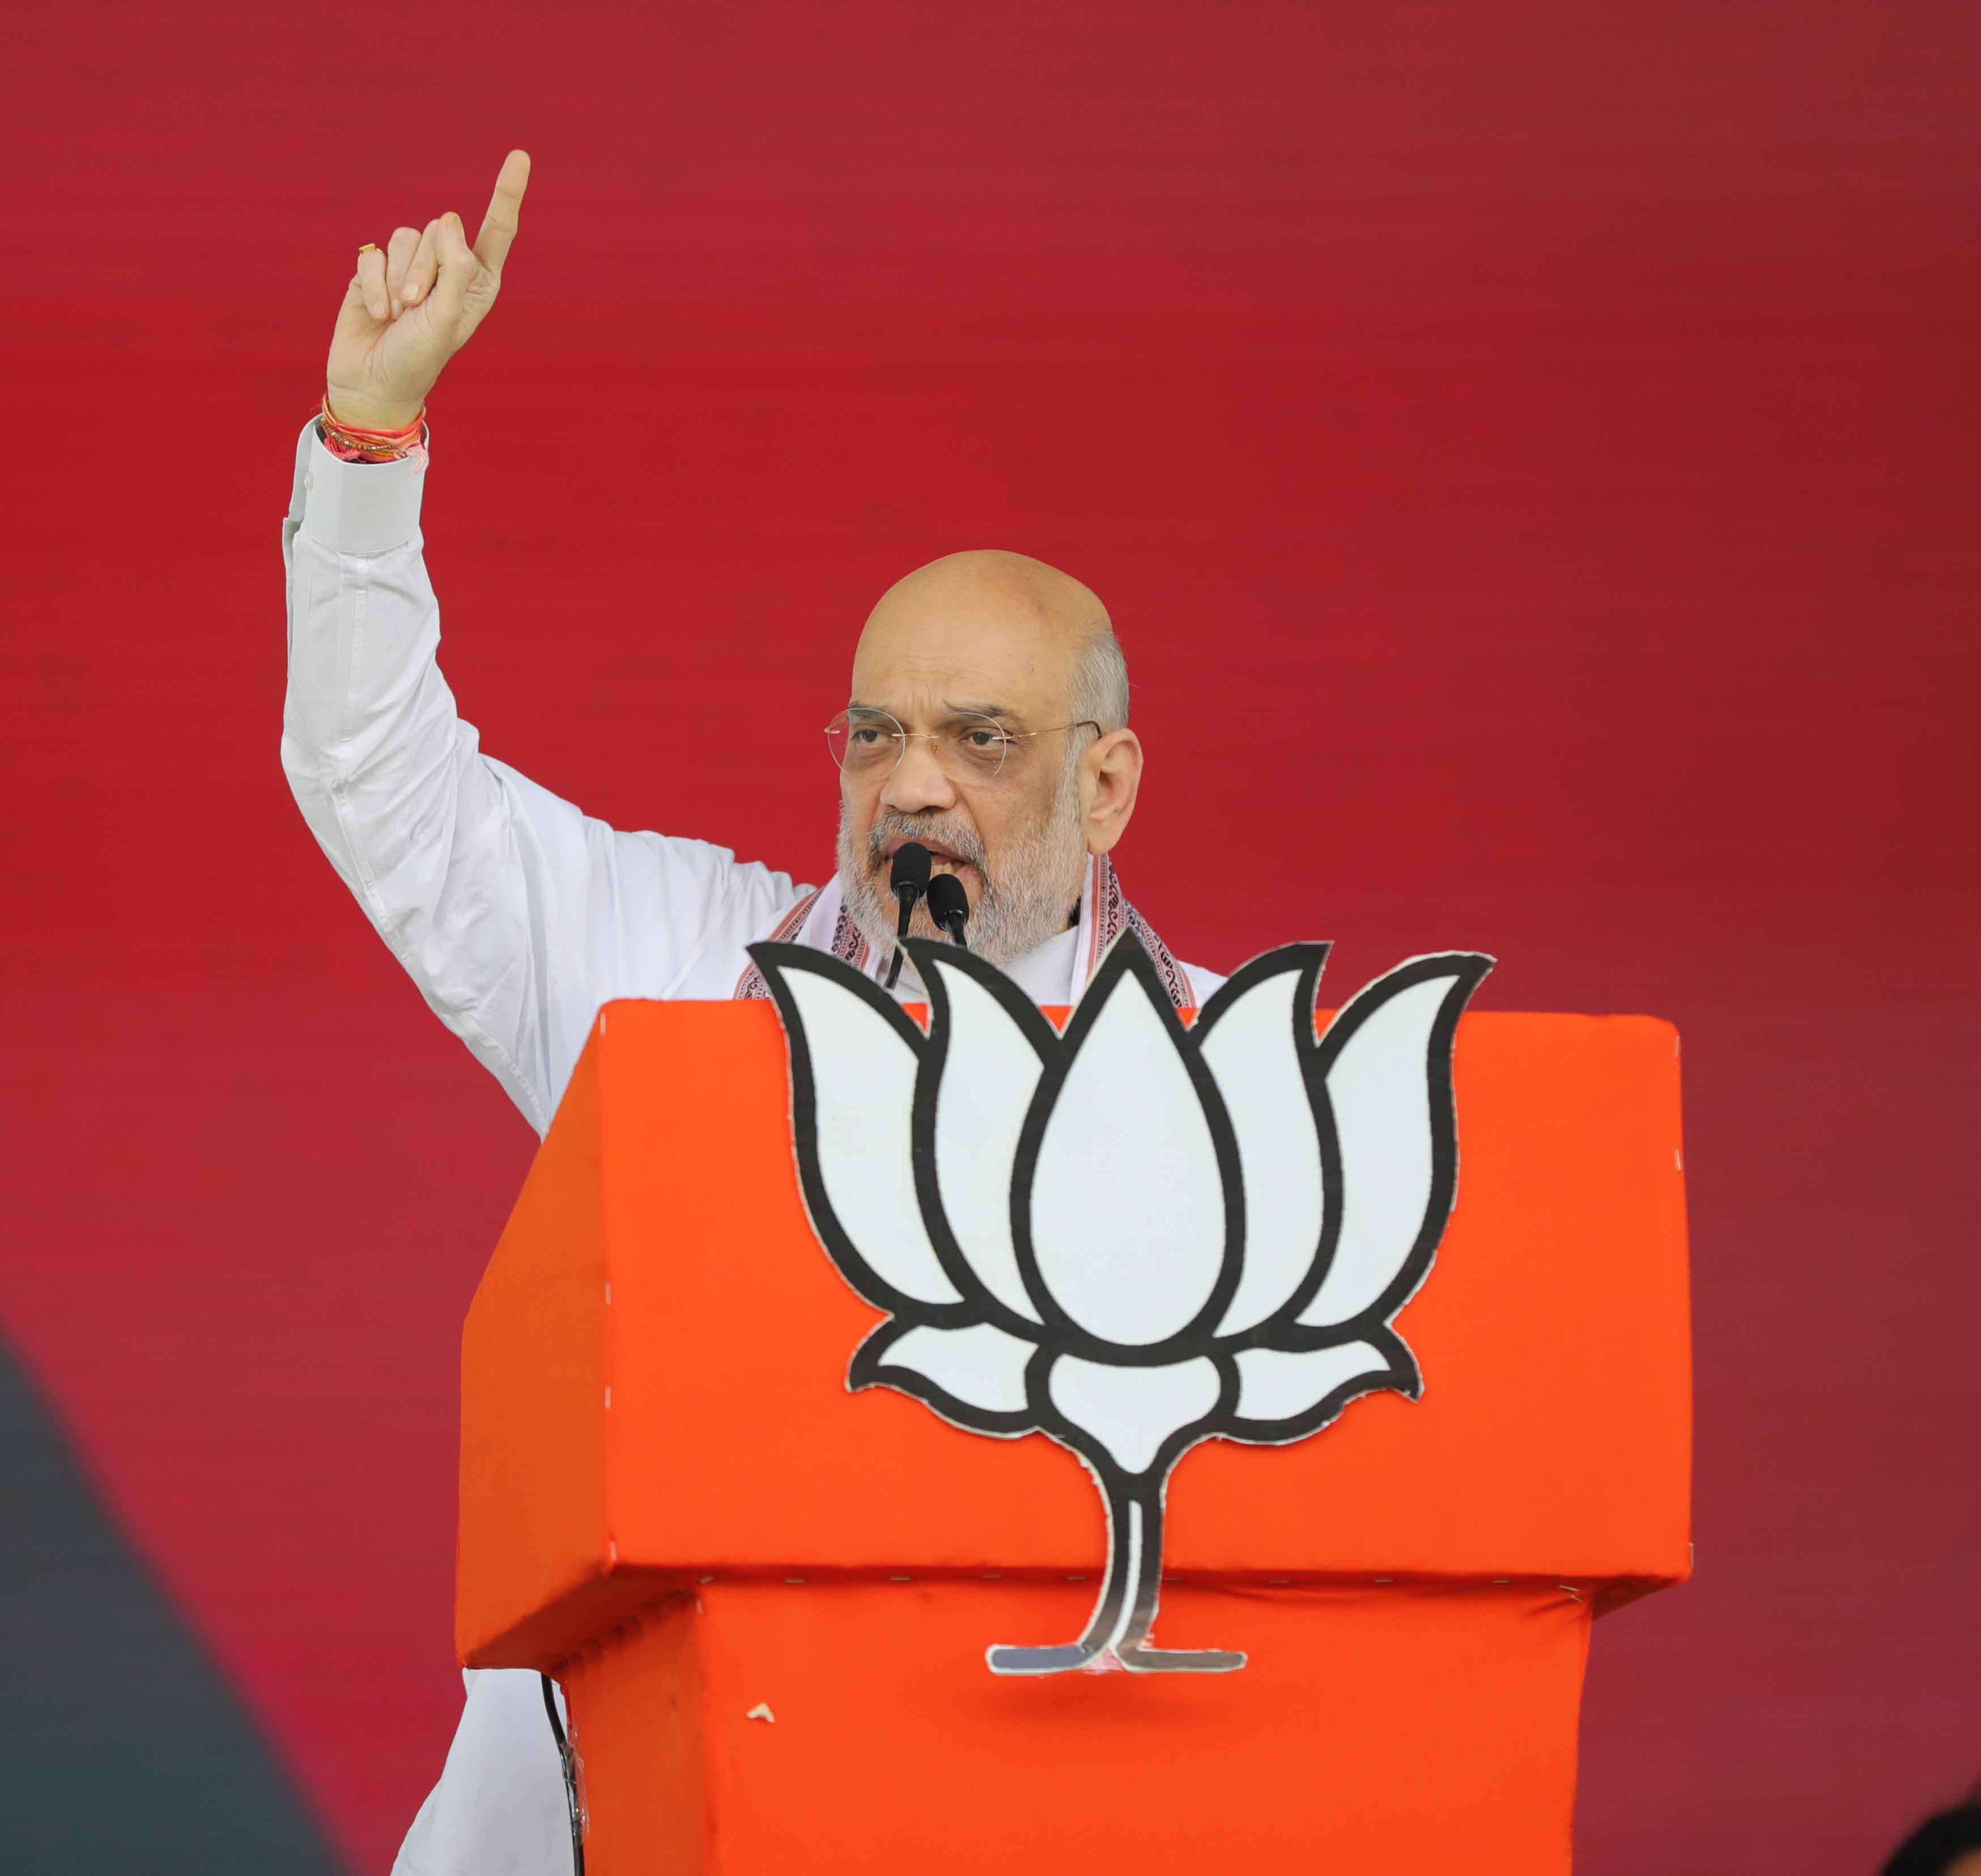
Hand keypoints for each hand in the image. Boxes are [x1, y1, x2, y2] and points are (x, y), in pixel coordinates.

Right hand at [324, 150, 530, 431]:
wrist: (374, 383)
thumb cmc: (418, 358)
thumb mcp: (446, 317)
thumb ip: (455, 267)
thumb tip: (451, 221)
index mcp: (477, 281)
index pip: (496, 231)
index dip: (506, 193)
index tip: (520, 156)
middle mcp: (447, 269)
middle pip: (440, 231)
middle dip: (425, 269)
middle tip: (416, 308)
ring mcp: (410, 268)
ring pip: (407, 238)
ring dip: (399, 279)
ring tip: (398, 313)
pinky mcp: (376, 270)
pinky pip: (374, 256)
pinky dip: (374, 286)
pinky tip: (377, 314)